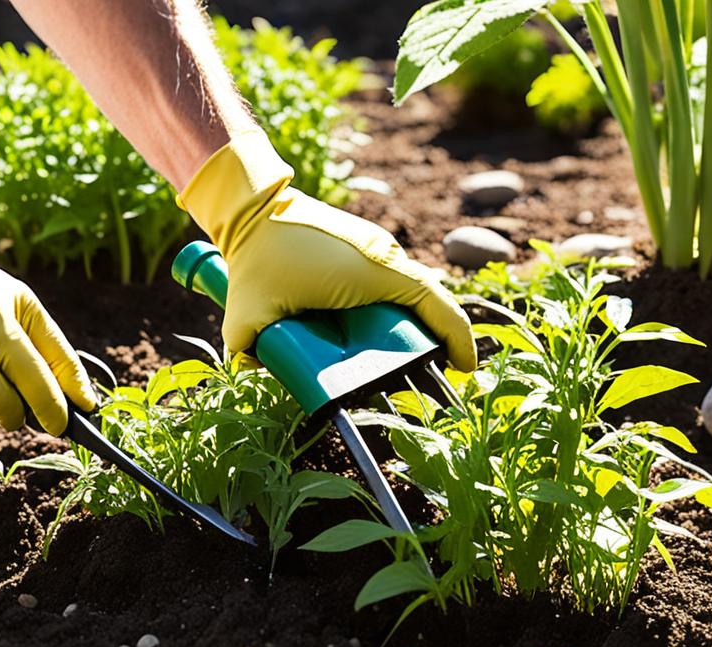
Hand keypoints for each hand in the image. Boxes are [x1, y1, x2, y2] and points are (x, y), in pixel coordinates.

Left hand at [177, 131, 476, 371]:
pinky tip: (378, 333)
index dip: (457, 338)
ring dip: (414, 324)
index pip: (436, 305)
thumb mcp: (248, 310)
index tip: (464, 368)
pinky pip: (394, 283)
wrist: (254, 204)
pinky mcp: (366, 247)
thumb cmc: (258, 254)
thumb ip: (247, 347)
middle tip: (429, 377)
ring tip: (402, 360)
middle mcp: (386, 256)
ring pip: (411, 293)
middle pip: (428, 303)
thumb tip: (254, 370)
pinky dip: (396, 308)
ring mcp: (377, 248)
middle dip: (435, 340)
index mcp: (375, 270)